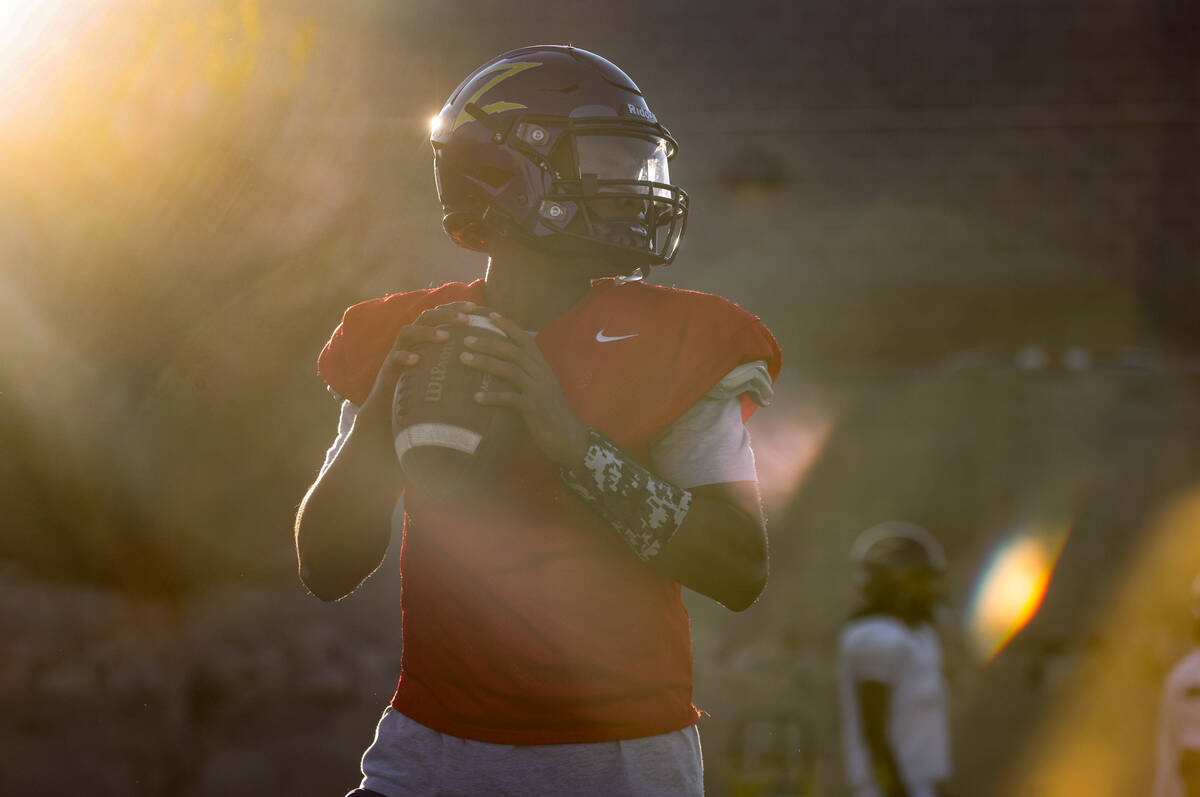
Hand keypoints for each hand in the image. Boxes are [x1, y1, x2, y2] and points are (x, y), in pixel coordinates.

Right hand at [354, 301, 477, 439]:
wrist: (390, 413)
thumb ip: (459, 363)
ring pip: (407, 332)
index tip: (477, 308)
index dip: (456, 307)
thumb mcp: (443, 374)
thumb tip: (492, 362)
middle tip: (466, 320)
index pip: (440, 314)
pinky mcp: (387, 370)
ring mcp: (398, 353)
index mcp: (425, 338)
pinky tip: (416, 360)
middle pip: (426, 317)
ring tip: (446, 337)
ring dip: (427, 332)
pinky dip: (404, 356)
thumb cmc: (423, 394)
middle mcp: (411, 341)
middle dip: (446, 314)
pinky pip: (394, 358)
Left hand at [460, 311, 588, 466]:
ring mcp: (538, 390)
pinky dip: (493, 397)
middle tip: (465, 338)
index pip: (525, 339)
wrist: (570, 437)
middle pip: (513, 351)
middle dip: (489, 342)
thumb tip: (504, 364)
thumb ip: (526, 374)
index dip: (508, 325)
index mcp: (542, 366)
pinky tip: (475, 398)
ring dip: (485, 362)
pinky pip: (511, 399)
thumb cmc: (550, 413)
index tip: (488, 315)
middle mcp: (541, 374)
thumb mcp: (541, 388)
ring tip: (464, 358)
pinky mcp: (534, 409)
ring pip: (510, 370)